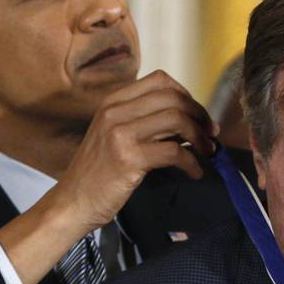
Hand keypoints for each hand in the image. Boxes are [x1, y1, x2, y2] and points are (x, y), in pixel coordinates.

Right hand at [0, 70, 217, 283]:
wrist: (72, 202)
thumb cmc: (99, 173)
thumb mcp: (115, 135)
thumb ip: (145, 122)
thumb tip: (189, 118)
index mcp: (113, 101)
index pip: (160, 80)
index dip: (187, 95)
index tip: (198, 115)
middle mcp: (115, 112)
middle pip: (173, 98)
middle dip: (200, 115)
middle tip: (211, 134)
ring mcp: (120, 133)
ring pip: (177, 120)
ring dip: (200, 137)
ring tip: (208, 152)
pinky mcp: (129, 158)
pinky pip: (174, 151)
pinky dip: (192, 162)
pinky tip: (195, 172)